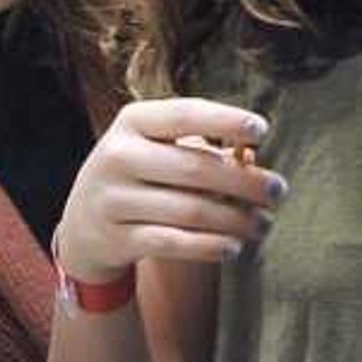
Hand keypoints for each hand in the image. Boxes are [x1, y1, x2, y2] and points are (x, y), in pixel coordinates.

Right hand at [53, 97, 279, 282]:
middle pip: (195, 168)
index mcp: (132, 122)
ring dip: (236, 219)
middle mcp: (118, 156)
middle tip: (278, 190)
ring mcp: (113, 199)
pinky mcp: (117, 238)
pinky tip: (235, 247)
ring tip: (264, 224)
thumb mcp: (155, 148)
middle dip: (244, 181)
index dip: (225, 120)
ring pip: (190, 210)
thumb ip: (198, 147)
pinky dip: (209, 246)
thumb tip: (253, 161)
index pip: (184, 114)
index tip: (262, 129)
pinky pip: (174, 243)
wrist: (83, 225)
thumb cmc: (139, 174)